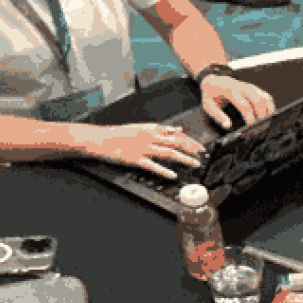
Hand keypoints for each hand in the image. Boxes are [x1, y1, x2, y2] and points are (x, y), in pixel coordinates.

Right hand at [85, 120, 204, 177]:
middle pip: (176, 143)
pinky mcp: (135, 159)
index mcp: (152, 130)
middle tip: (202, 155)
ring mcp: (143, 148)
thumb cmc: (118, 134)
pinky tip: (173, 175)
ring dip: (184, 159)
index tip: (199, 146)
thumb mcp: (141, 127)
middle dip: (191, 149)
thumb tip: (178, 129)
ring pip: (168, 153)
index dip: (190, 140)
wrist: (100, 138)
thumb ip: (161, 129)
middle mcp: (150, 138)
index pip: (176, 134)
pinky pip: (152, 166)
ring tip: (195, 164)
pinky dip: (164, 171)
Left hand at [198, 72, 276, 128]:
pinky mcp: (254, 88)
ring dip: (268, 110)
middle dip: (261, 114)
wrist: (213, 81)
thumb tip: (227, 126)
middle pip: (258, 100)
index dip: (249, 116)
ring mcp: (250, 87)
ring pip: (264, 97)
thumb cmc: (211, 94)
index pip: (244, 104)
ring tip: (266, 122)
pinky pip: (266, 96)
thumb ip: (218, 116)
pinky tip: (268, 114)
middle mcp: (242, 87)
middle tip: (260, 126)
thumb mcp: (208, 105)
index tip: (251, 126)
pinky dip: (270, 105)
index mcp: (230, 90)